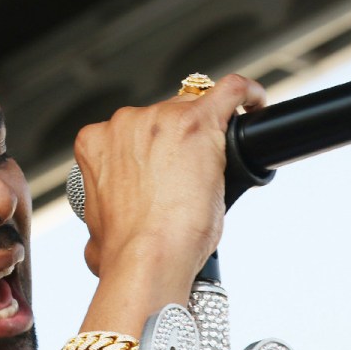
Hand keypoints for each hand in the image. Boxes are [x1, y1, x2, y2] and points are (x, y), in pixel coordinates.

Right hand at [74, 74, 266, 283]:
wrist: (148, 258)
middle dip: (176, 142)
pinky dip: (246, 95)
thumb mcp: (95, 229)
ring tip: (214, 169)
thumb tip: (101, 238)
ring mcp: (161, 117)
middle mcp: (124, 123)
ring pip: (193, 109)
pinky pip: (231, 91)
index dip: (149, 151)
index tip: (163, 170)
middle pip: (161, 116)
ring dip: (204, 132)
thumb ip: (100, 216)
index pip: (130, 133)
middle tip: (189, 177)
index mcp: (95, 143)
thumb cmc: (125, 251)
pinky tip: (255, 104)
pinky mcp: (200, 120)